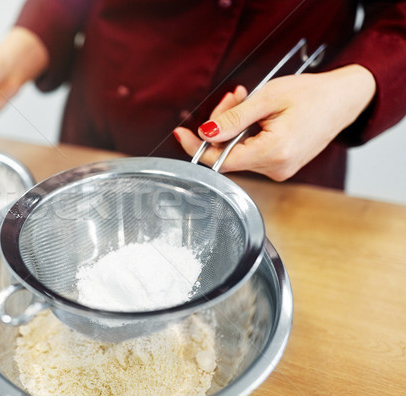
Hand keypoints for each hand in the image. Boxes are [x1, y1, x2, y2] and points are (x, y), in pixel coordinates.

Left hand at [174, 64, 375, 180]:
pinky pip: (250, 152)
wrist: (344, 100)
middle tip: (232, 96)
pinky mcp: (279, 166)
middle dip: (221, 125)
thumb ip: (234, 118)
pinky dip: (245, 133)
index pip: (221, 160)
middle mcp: (276, 168)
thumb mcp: (267, 98)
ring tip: (246, 99)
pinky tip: (254, 115)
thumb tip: (206, 132)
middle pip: (227, 154)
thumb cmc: (312, 95)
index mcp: (274, 152)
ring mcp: (279, 170)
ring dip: (233, 126)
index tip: (181, 134)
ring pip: (237, 152)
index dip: (198, 148)